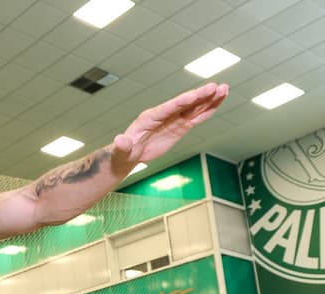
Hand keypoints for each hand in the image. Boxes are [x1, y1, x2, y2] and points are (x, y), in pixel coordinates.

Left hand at [112, 82, 228, 169]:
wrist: (127, 154)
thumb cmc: (122, 151)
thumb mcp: (120, 150)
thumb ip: (122, 145)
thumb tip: (120, 140)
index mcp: (149, 117)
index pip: (169, 107)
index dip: (184, 101)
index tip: (197, 94)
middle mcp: (163, 115)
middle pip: (185, 103)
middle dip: (200, 96)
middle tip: (217, 87)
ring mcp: (173, 120)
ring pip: (193, 108)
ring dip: (209, 99)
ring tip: (225, 89)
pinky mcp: (179, 127)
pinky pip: (196, 118)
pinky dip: (207, 111)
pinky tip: (219, 103)